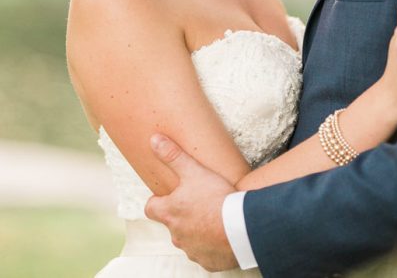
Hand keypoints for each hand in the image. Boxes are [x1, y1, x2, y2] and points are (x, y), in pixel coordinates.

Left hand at [145, 134, 238, 270]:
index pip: (150, 208)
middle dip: (181, 215)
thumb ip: (173, 156)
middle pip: (172, 224)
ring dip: (197, 230)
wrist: (240, 227)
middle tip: (197, 203)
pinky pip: (206, 253)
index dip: (157, 200)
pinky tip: (223, 233)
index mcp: (170, 213)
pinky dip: (211, 244)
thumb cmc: (215, 198)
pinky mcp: (208, 262)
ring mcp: (192, 250)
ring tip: (213, 217)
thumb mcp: (194, 171)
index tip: (167, 195)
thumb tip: (154, 140)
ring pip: (188, 239)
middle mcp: (176, 234)